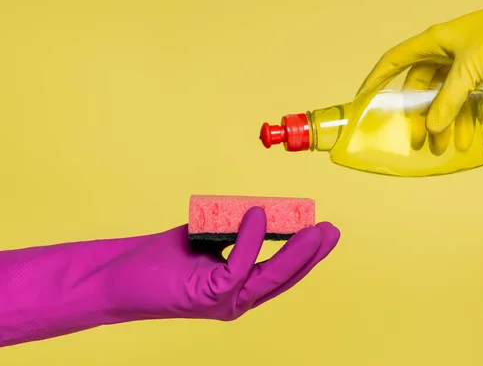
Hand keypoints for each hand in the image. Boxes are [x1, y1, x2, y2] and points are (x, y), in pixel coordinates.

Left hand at [106, 207, 339, 320]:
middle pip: (283, 279)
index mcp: (239, 288)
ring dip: (295, 253)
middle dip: (311, 256)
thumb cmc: (162, 259)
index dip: (305, 255)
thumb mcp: (207, 239)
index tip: (323, 232)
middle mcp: (236, 301)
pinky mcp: (207, 296)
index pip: (281, 273)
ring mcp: (224, 303)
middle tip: (331, 231)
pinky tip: (258, 217)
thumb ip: (232, 229)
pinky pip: (237, 267)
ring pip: (268, 278)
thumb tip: (259, 210)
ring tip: (314, 230)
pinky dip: (251, 241)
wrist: (119, 278)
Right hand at [356, 0, 482, 134]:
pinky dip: (461, 116)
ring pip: (441, 96)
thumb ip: (450, 99)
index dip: (375, 80)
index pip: (393, 61)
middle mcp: (440, 52)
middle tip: (418, 141)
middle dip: (418, 116)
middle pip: (419, 88)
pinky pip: (460, 97)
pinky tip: (464, 136)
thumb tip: (434, 128)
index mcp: (431, 43)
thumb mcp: (470, 67)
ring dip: (441, 121)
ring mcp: (458, 62)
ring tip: (443, 146)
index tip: (362, 101)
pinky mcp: (475, 70)